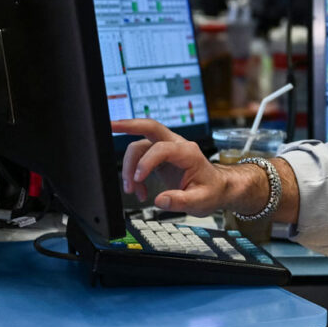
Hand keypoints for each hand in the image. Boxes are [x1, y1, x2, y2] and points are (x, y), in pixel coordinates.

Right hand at [114, 119, 257, 216]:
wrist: (217, 188)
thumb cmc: (212, 191)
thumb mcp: (201, 201)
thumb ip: (181, 201)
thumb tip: (160, 200)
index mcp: (188, 152)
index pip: (161, 148)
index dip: (146, 162)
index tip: (138, 179)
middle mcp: (176, 145)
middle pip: (150, 127)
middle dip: (128, 125)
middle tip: (110, 125)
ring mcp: (167, 149)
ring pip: (139, 146)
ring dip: (130, 167)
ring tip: (131, 190)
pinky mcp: (159, 157)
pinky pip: (140, 158)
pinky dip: (134, 174)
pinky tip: (139, 191)